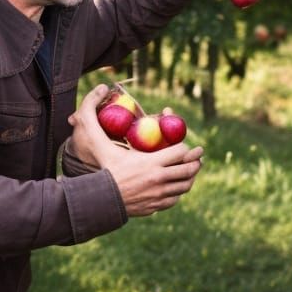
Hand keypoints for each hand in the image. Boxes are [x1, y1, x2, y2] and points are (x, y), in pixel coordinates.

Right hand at [67, 85, 203, 217]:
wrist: (102, 199)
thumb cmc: (101, 165)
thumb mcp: (95, 138)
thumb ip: (92, 111)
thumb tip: (99, 85)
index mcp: (151, 162)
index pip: (180, 152)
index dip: (184, 146)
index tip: (185, 143)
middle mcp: (160, 179)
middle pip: (188, 169)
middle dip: (195, 161)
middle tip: (198, 155)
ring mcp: (160, 195)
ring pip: (185, 185)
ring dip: (190, 176)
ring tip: (192, 168)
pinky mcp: (157, 206)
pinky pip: (175, 198)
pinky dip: (178, 190)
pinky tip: (176, 184)